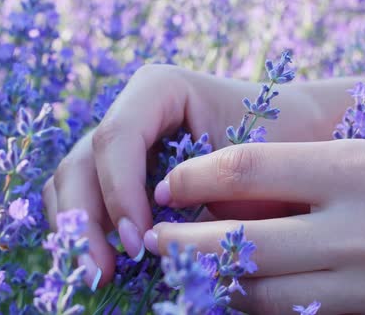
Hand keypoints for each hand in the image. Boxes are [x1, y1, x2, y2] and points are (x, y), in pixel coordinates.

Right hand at [42, 64, 318, 289]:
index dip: (118, 191)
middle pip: (82, 161)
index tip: (139, 241)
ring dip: (78, 228)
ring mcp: (121, 140)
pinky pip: (83, 194)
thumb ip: (200, 194)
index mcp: (158, 90)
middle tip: (102, 273)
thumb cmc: (280, 141)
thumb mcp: (249, 164)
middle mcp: (130, 110)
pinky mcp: (119, 169)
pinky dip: (85, 227)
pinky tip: (104, 260)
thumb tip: (155, 242)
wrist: (293, 134)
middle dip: (85, 219)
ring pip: (71, 180)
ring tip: (100, 274)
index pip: (117, 138)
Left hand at [147, 139, 364, 313]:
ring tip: (182, 268)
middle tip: (152, 238)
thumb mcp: (361, 158)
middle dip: (184, 242)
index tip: (167, 186)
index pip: (248, 168)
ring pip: (261, 292)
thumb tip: (217, 185)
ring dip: (211, 281)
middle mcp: (359, 228)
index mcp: (354, 169)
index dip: (195, 178)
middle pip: (242, 241)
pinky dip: (253, 305)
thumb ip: (294, 172)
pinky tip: (230, 292)